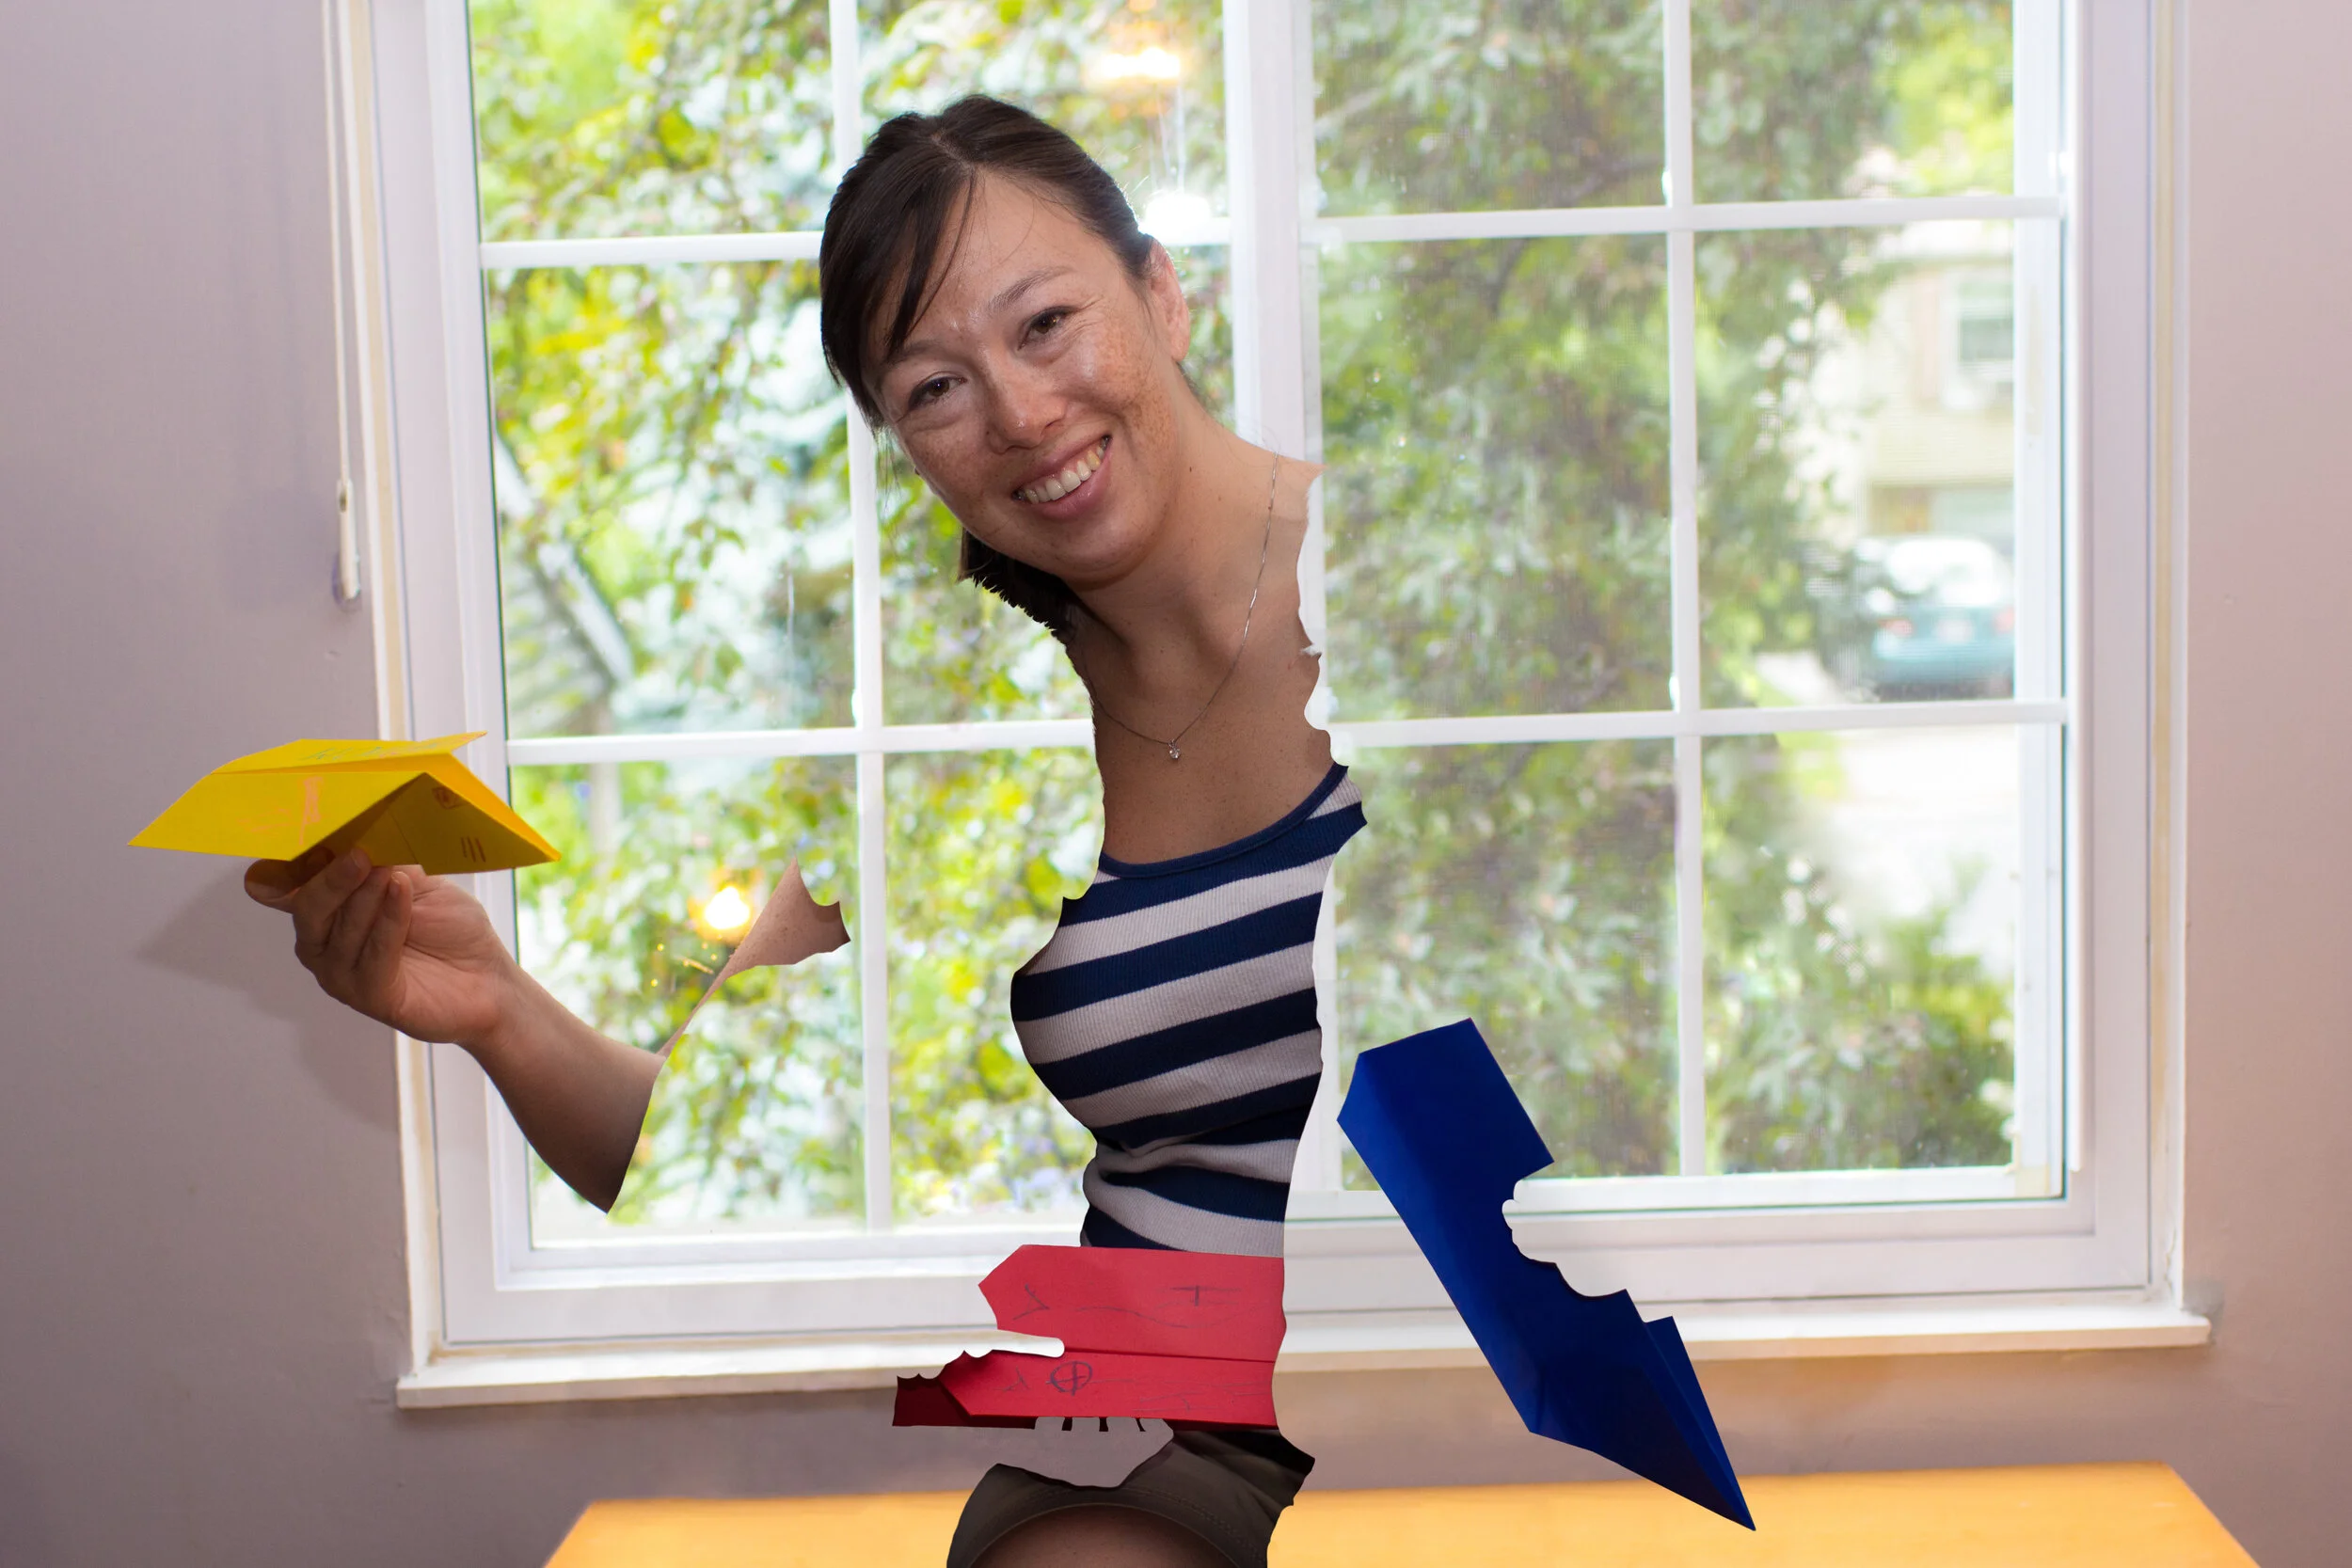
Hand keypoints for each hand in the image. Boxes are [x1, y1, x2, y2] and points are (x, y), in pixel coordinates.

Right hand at [245, 846, 517, 1046]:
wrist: (489, 978)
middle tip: (359, 853)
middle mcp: (323, 944)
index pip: (290, 886)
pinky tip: (400, 893)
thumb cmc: (451, 928)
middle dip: (332, 878)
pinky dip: (387, 922)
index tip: (311, 836)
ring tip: (388, 871)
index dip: (292, 863)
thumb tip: (359, 831)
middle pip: (307, 908)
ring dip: (365, 897)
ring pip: (340, 931)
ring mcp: (341, 974)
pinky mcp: (370, 996)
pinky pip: (372, 956)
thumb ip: (383, 862)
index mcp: (326, 911)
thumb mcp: (417, 882)